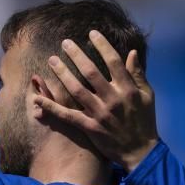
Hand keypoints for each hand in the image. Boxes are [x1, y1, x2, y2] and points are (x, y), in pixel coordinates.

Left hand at [31, 31, 159, 171]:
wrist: (140, 151)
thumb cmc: (144, 120)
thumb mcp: (147, 96)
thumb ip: (138, 74)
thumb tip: (131, 53)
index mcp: (128, 89)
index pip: (113, 61)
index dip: (101, 45)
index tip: (91, 33)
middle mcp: (112, 99)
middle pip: (90, 72)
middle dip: (76, 55)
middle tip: (64, 43)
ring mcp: (99, 113)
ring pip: (76, 90)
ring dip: (62, 74)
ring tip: (52, 60)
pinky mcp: (89, 127)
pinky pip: (67, 115)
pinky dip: (51, 107)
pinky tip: (38, 97)